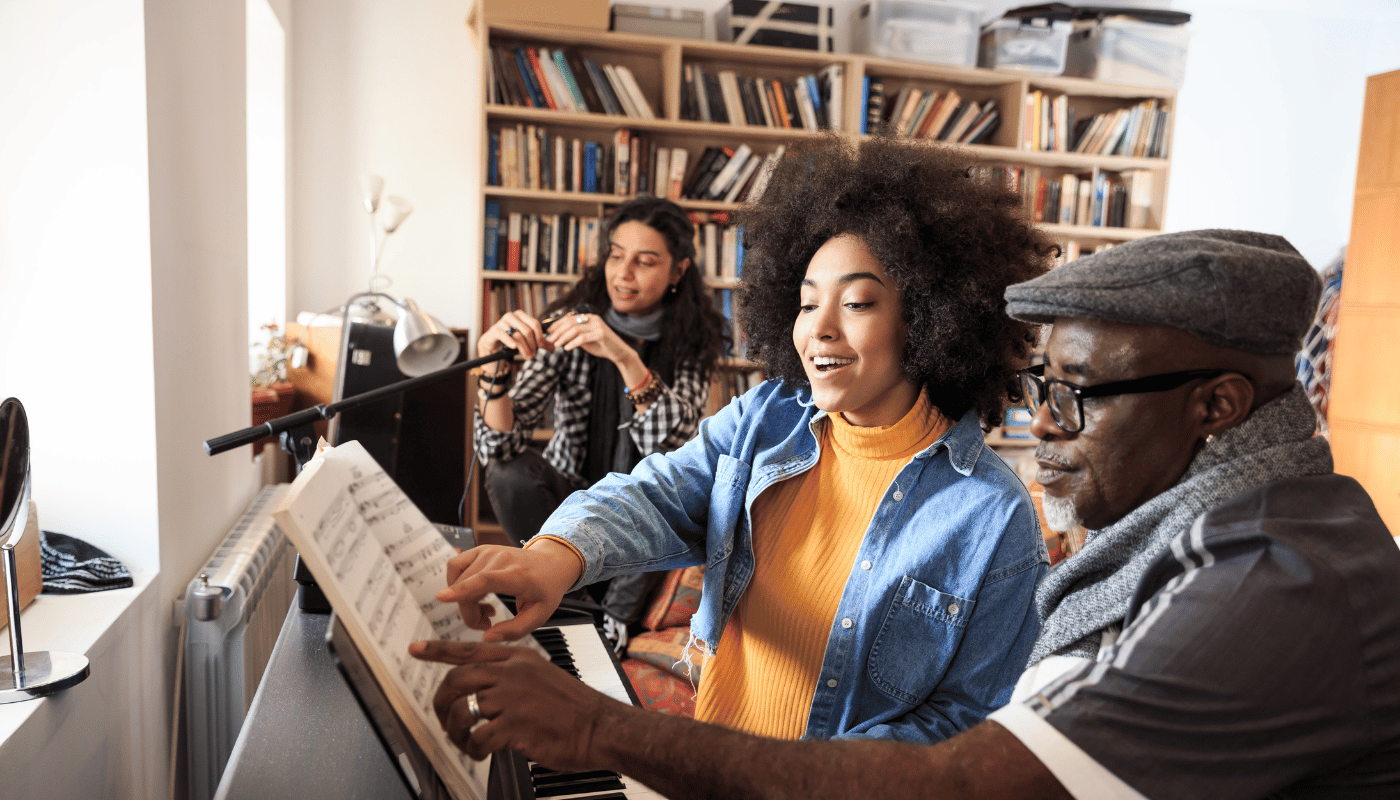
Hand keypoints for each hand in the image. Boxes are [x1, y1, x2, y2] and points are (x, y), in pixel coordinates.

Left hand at [408, 639, 626, 768]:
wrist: (600, 726)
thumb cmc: (573, 707)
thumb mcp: (542, 675)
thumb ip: (511, 676)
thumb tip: (480, 691)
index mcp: (518, 657)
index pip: (469, 648)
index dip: (438, 649)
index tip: (416, 648)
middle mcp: (512, 673)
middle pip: (457, 679)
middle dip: (441, 701)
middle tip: (442, 717)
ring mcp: (512, 698)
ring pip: (463, 711)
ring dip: (457, 731)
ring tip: (466, 741)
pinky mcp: (515, 725)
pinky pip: (478, 738)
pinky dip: (474, 749)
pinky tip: (483, 752)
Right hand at [437, 542, 581, 640]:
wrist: (552, 563)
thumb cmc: (546, 591)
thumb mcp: (540, 616)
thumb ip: (514, 630)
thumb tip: (486, 637)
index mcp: (518, 575)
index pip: (486, 580)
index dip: (463, 590)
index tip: (441, 597)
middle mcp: (500, 559)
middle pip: (468, 587)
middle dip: (469, 613)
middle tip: (487, 623)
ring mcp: (488, 551)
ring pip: (458, 579)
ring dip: (464, 600)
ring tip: (485, 608)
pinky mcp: (480, 550)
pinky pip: (455, 566)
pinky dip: (457, 584)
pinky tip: (475, 594)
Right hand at [477, 310, 552, 361]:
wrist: (492, 343)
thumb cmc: (511, 340)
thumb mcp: (526, 340)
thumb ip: (539, 342)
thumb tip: (554, 347)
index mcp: (521, 315)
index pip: (535, 324)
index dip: (540, 336)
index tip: (543, 347)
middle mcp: (512, 316)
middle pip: (527, 330)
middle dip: (533, 344)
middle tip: (534, 355)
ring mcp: (502, 322)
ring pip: (517, 334)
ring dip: (524, 348)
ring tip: (528, 357)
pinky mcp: (494, 330)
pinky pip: (503, 335)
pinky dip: (510, 341)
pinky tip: (514, 347)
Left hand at [546, 312, 634, 366]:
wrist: (619, 352)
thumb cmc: (601, 346)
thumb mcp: (586, 339)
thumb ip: (575, 335)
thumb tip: (558, 335)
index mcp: (589, 317)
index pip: (569, 318)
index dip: (557, 324)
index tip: (548, 331)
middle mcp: (593, 318)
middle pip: (570, 323)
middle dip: (558, 331)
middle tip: (550, 339)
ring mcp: (598, 325)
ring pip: (575, 330)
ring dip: (563, 337)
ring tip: (556, 344)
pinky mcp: (601, 334)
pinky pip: (583, 338)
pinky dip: (573, 343)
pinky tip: (566, 348)